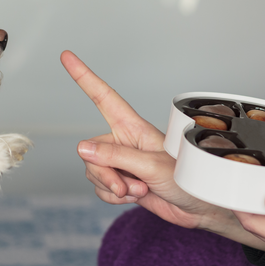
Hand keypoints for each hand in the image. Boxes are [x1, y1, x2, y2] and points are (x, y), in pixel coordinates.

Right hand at [61, 50, 264, 249]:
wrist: (197, 209)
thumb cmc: (186, 179)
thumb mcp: (151, 166)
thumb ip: (115, 157)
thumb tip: (82, 148)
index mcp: (133, 127)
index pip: (103, 97)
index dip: (84, 77)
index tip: (67, 57)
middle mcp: (124, 142)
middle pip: (91, 151)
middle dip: (104, 173)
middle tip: (125, 186)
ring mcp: (121, 163)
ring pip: (93, 172)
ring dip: (112, 187)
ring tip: (138, 190)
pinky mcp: (121, 182)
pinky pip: (100, 188)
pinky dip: (113, 197)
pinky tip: (133, 197)